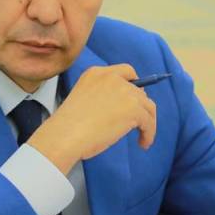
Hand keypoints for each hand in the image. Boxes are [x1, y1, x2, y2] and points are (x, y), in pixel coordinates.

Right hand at [28, 64, 156, 174]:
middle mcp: (112, 78)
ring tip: (142, 138)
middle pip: (139, 91)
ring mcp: (125, 91)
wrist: (65, 135)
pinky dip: (149, 134)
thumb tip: (125, 108)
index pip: (126, 71)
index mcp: (96, 73)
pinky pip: (149, 122)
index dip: (134, 85)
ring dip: (148, 122)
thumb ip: (102, 97)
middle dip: (140, 108)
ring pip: (148, 106)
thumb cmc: (68, 126)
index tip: (134, 100)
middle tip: (137, 124)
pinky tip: (142, 143)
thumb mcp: (83, 100)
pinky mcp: (133, 108)